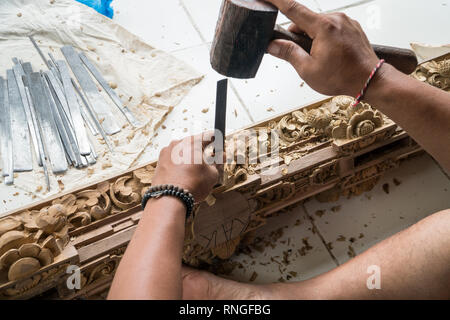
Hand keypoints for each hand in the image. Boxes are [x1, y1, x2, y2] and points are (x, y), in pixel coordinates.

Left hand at [151, 133, 220, 201]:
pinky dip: (180, 166)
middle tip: (210, 161)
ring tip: (196, 173)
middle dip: (203, 151)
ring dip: (190, 159)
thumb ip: (218, 162)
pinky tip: (185, 176)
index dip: (216, 141)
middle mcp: (177, 144)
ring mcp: (166, 153)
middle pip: (194, 144)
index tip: (219, 146)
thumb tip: (221, 156)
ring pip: (183, 152)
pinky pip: (173, 161)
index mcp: (192, 142)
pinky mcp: (160, 163)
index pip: (208, 136)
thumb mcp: (212, 174)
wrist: (169, 199)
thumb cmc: (192, 185)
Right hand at [266, 0, 380, 96]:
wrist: (370, 80)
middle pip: (305, 20)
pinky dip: (324, 38)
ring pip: (318, 25)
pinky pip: (331, 28)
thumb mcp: (308, 70)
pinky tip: (330, 55)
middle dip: (298, 36)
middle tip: (302, 56)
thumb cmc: (342, 77)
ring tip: (320, 59)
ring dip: (312, 38)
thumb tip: (272, 45)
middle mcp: (336, 19)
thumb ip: (288, 53)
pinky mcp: (352, 26)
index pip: (292, 8)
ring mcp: (346, 21)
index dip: (276, 0)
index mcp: (323, 27)